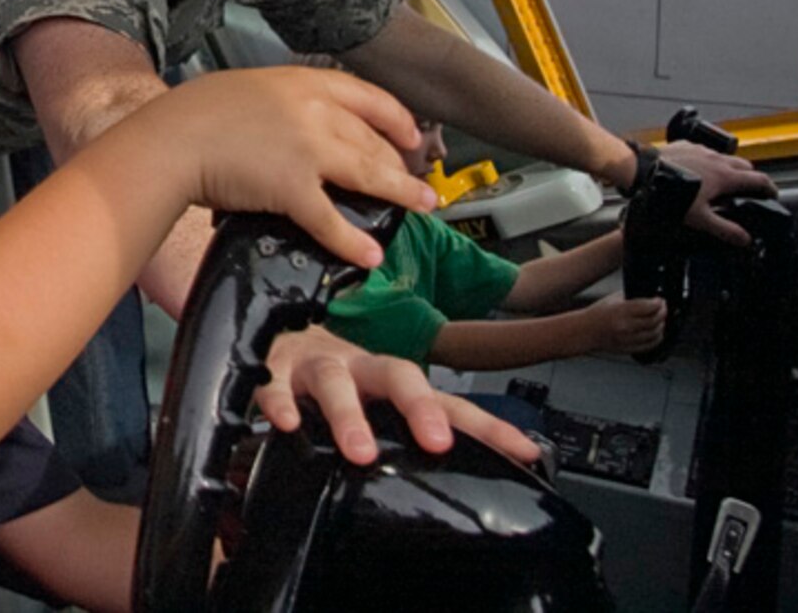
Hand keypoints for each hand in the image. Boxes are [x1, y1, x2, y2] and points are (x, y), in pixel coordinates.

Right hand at [144, 67, 435, 269]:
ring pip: (368, 173)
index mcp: (300, 83)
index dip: (395, 117)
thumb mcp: (245, 89)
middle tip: (416, 180)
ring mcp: (306, 149)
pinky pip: (331, 219)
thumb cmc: (192, 115)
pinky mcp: (292, 188)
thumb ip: (279, 103)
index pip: (365, 96)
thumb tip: (292, 124)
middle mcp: (312, 111)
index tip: (410, 133)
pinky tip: (370, 253)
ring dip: (401, 194)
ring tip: (421, 207)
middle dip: (400, 162)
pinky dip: (353, 240)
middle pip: (371, 138)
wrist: (170, 140)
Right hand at [258, 326, 541, 465]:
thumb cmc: (336, 377)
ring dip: (349, 414)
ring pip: (335, 381)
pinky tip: (286, 423)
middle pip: (396, 374)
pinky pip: (274, 385)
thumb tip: (468, 464)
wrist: (276, 333)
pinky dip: (278, 401)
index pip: (447, 400)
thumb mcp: (377, 399)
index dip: (485, 425)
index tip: (522, 450)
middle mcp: (361, 368)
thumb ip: (414, 427)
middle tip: (436, 440)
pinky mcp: (276, 371)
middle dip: (418, 406)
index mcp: (392, 380)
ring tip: (360, 450)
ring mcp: (317, 366)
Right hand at [581, 295, 666, 354]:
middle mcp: (625, 326)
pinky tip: (656, 332)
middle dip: (662, 313)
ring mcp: (627, 339)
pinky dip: (657, 338)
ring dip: (661, 325)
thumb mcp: (612, 299)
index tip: (660, 301)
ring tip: (660, 320)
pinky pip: (649, 345)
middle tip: (663, 308)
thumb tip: (647, 297)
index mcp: (621, 311)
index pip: (649, 307)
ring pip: (655, 334)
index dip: (659, 303)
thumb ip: (630, 298)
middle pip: (654, 320)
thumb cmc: (596, 314)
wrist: (584, 331)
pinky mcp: (628, 348)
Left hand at [656, 139, 775, 246]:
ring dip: (729, 167)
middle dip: (751, 177)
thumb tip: (744, 239)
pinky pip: (703, 151)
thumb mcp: (700, 218)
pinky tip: (698, 169)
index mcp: (726, 176)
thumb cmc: (668, 194)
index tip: (773, 194)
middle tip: (749, 189)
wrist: (642, 171)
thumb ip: (724, 229)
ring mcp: (701, 149)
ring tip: (723, 181)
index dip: (770, 188)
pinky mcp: (686, 145)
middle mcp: (717, 159)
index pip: (759, 179)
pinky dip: (707, 159)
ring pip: (724, 156)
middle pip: (745, 166)